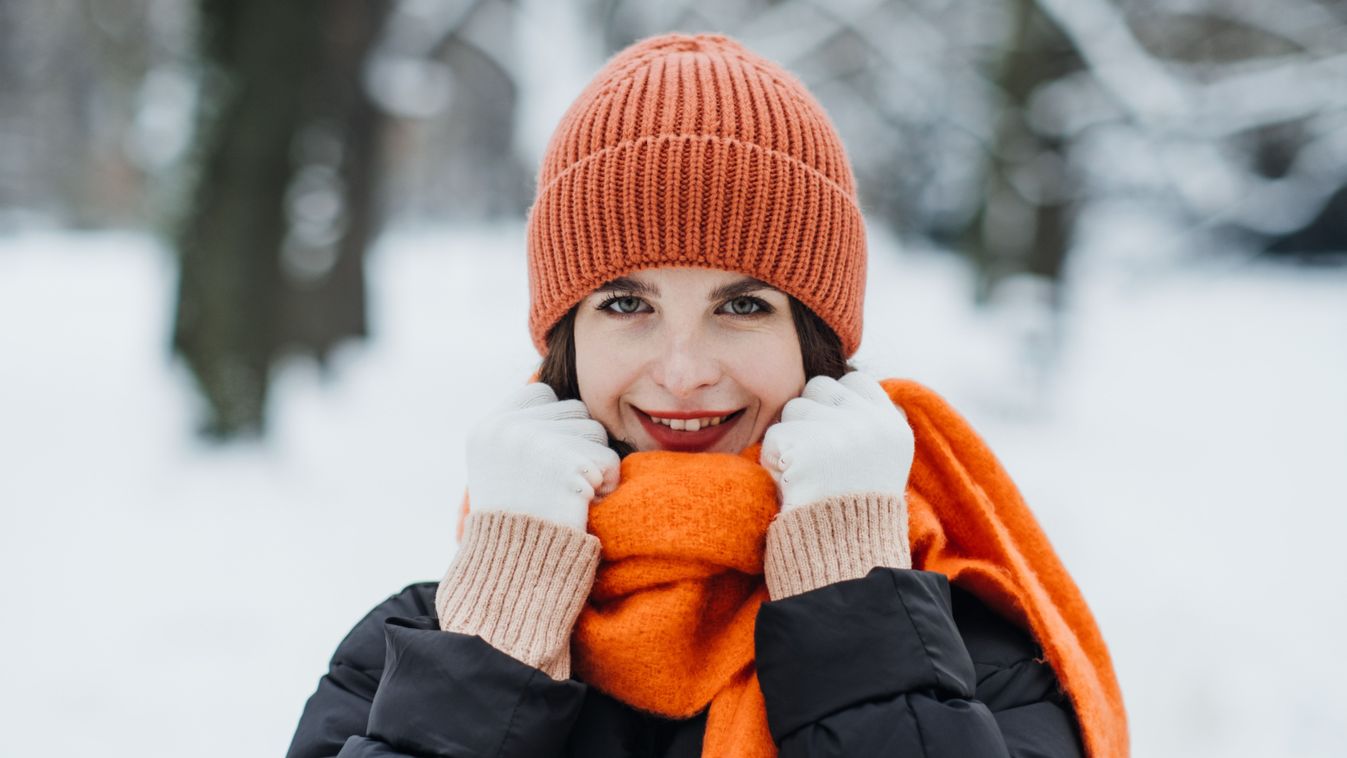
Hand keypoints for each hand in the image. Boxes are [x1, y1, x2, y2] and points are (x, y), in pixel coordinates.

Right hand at [466, 383, 620, 531]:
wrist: (514, 570)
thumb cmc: (514, 523)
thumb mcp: (499, 465)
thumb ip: (521, 429)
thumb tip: (560, 395)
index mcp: (488, 426)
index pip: (543, 392)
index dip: (556, 424)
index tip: (547, 461)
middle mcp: (508, 428)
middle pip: (575, 410)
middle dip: (577, 444)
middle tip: (555, 484)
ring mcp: (536, 443)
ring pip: (595, 431)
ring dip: (593, 465)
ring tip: (564, 495)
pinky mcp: (567, 464)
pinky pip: (609, 461)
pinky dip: (605, 485)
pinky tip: (579, 506)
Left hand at [760, 371, 913, 510]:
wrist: (843, 556)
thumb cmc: (856, 513)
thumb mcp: (884, 463)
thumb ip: (871, 423)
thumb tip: (851, 385)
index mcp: (892, 427)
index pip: (855, 380)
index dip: (836, 400)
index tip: (832, 431)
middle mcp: (869, 423)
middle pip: (818, 387)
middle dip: (809, 415)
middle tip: (816, 455)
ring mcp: (838, 432)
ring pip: (792, 409)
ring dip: (791, 438)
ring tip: (807, 474)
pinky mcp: (804, 446)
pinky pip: (774, 437)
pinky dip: (774, 461)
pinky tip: (793, 485)